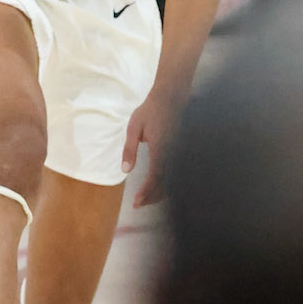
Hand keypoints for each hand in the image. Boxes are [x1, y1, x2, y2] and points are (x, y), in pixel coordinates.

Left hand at [120, 85, 182, 207]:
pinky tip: (154, 185)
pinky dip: (163, 183)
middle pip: (164, 183)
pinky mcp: (176, 152)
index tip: (136, 202)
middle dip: (151, 196)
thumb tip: (126, 170)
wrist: (170, 99)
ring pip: (169, 179)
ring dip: (158, 191)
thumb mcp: (134, 127)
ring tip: (144, 198)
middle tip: (138, 204)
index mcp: (159, 149)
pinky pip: (171, 173)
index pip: (155, 177)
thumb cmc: (149, 111)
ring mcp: (175, 153)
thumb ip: (129, 149)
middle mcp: (170, 154)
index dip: (146, 192)